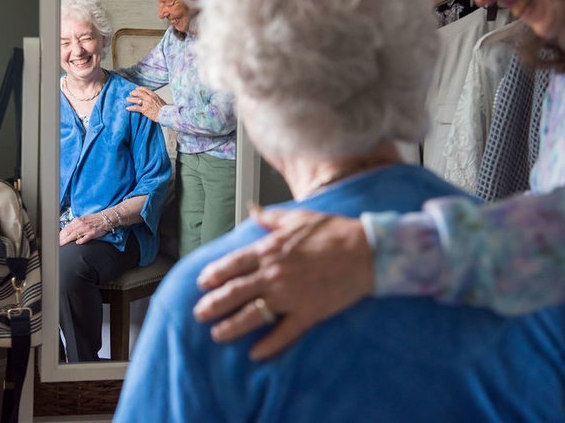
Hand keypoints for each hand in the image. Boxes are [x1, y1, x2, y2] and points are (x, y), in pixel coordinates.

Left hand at [59, 213, 106, 245]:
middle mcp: (80, 224)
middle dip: (61, 238)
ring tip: (61, 244)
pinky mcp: (92, 233)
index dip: (60, 235)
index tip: (56, 239)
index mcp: (77, 221)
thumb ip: (75, 225)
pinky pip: (84, 238)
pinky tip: (77, 243)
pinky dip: (80, 240)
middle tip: (56, 244)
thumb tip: (67, 231)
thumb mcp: (83, 220)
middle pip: (68, 232)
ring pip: (73, 235)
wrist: (105, 218)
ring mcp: (86, 229)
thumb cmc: (94, 220)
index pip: (65, 228)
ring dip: (66, 240)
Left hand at [127, 87, 165, 121]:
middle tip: (131, 93)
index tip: (136, 89)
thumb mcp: (160, 100)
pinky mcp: (144, 110)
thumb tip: (150, 97)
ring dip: (131, 99)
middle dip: (134, 92)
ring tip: (127, 99)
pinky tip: (127, 108)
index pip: (145, 89)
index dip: (139, 89)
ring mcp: (146, 104)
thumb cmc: (164, 109)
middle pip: (139, 93)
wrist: (165, 114)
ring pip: (136, 99)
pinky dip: (131, 107)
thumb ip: (154, 98)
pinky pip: (136, 108)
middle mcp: (149, 98)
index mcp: (153, 95)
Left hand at [193, 208, 373, 359]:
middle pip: (234, 292)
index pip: (232, 265)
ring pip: (251, 314)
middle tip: (199, 314)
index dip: (213, 276)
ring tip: (217, 334)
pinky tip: (254, 354)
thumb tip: (253, 210)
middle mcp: (273, 274)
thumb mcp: (297, 218)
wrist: (365, 251)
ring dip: (231, 326)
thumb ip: (270, 217)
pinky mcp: (307, 313)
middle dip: (213, 304)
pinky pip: (283, 333)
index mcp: (269, 250)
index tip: (202, 284)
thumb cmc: (331, 232)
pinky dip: (268, 346)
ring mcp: (289, 296)